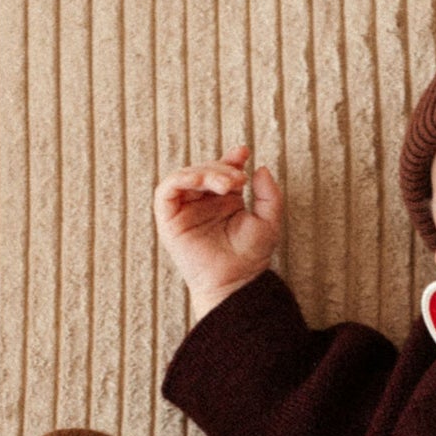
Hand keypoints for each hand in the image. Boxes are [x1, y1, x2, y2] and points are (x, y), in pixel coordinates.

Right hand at [153, 142, 282, 317]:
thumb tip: (259, 168)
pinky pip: (166, 190)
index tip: (243, 153)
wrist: (236, 282)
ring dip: (204, 172)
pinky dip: (182, 179)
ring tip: (226, 183)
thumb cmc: (252, 257)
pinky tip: (202, 181)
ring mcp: (185, 210)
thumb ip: (269, 194)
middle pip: (204, 170)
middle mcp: (203, 203)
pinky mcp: (169, 220)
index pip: (222, 171)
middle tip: (238, 180)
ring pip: (185, 176)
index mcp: (224, 201)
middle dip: (221, 168)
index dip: (230, 158)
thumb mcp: (269, 220)